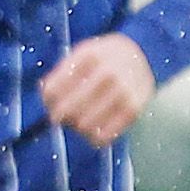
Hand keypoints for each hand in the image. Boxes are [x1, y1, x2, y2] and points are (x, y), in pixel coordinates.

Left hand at [40, 34, 156, 145]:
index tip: (50, 102)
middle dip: (59, 116)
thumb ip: (61, 72)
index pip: (53, 89)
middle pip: (67, 109)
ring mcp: (122, 91)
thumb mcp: (82, 52)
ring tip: (79, 121)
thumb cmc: (103, 58)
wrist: (143, 56)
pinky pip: (104, 136)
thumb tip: (46, 95)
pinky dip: (94, 137)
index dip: (48, 100)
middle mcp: (107, 73)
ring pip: (84, 125)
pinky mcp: (134, 109)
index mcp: (89, 56)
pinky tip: (94, 130)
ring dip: (76, 126)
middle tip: (60, 116)